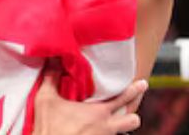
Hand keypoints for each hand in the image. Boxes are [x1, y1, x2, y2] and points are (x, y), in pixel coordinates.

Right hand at [32, 71, 147, 134]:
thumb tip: (52, 60)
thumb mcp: (45, 99)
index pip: (122, 98)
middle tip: (132, 108)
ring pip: (122, 134)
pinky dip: (107, 134)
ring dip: (120, 128)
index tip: (142, 83)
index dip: (135, 90)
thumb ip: (51, 78)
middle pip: (132, 121)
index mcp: (97, 113)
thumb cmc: (47, 129)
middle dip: (133, 115)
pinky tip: (98, 130)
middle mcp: (104, 128)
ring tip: (115, 122)